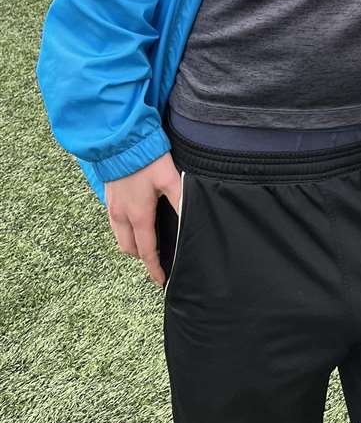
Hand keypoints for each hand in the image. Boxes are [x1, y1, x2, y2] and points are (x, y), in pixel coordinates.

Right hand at [104, 152, 181, 287]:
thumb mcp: (170, 178)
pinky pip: (114, 223)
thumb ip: (181, 199)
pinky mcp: (108, 198)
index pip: (146, 251)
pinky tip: (137, 221)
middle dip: (142, 257)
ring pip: (120, 237)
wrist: (120, 142)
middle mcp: (121, 216)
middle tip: (158, 259)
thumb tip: (191, 218)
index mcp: (138, 216)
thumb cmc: (146, 160)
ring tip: (149, 242)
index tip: (161, 280)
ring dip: (132, 244)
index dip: (154, 268)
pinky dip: (124, 231)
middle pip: (129, 248)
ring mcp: (112, 208)